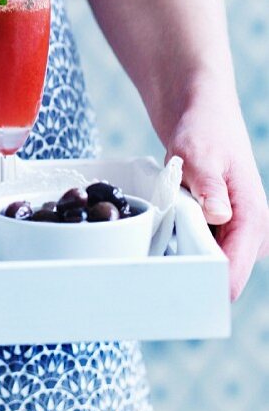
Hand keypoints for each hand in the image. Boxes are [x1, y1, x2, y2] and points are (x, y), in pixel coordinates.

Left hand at [167, 96, 268, 300]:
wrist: (201, 114)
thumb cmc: (204, 130)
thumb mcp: (199, 155)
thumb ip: (209, 186)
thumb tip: (220, 215)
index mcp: (252, 217)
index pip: (235, 270)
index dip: (208, 286)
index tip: (178, 296)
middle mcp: (249, 230)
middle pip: (222, 274)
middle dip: (192, 275)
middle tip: (157, 273)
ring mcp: (235, 230)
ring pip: (209, 263)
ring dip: (184, 259)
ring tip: (159, 250)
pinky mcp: (219, 227)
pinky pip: (200, 248)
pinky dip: (181, 245)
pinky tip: (163, 237)